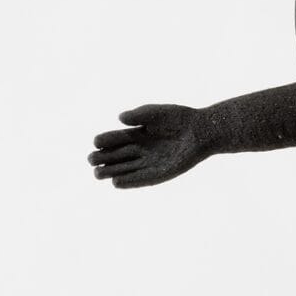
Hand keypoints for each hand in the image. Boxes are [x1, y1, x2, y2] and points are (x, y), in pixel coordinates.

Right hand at [89, 104, 210, 188]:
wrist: (203, 131)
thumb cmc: (180, 118)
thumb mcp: (156, 113)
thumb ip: (139, 114)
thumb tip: (120, 118)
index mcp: (138, 133)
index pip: (116, 138)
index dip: (105, 140)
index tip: (96, 141)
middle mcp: (141, 149)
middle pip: (116, 156)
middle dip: (102, 158)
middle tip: (92, 159)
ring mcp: (149, 162)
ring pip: (125, 169)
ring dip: (111, 172)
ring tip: (97, 173)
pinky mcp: (160, 173)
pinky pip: (141, 179)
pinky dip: (129, 181)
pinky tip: (116, 182)